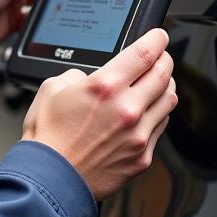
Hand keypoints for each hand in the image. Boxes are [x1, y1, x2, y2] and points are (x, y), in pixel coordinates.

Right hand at [21, 29, 177, 201]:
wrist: (49, 180)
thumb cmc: (47, 139)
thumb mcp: (51, 89)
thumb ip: (75, 75)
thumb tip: (88, 77)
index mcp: (105, 87)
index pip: (145, 53)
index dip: (157, 39)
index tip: (158, 37)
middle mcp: (127, 109)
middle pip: (164, 73)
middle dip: (164, 59)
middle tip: (160, 57)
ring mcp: (138, 134)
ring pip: (169, 100)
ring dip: (165, 86)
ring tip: (156, 84)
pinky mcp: (142, 156)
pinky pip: (161, 127)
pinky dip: (157, 115)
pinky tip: (146, 113)